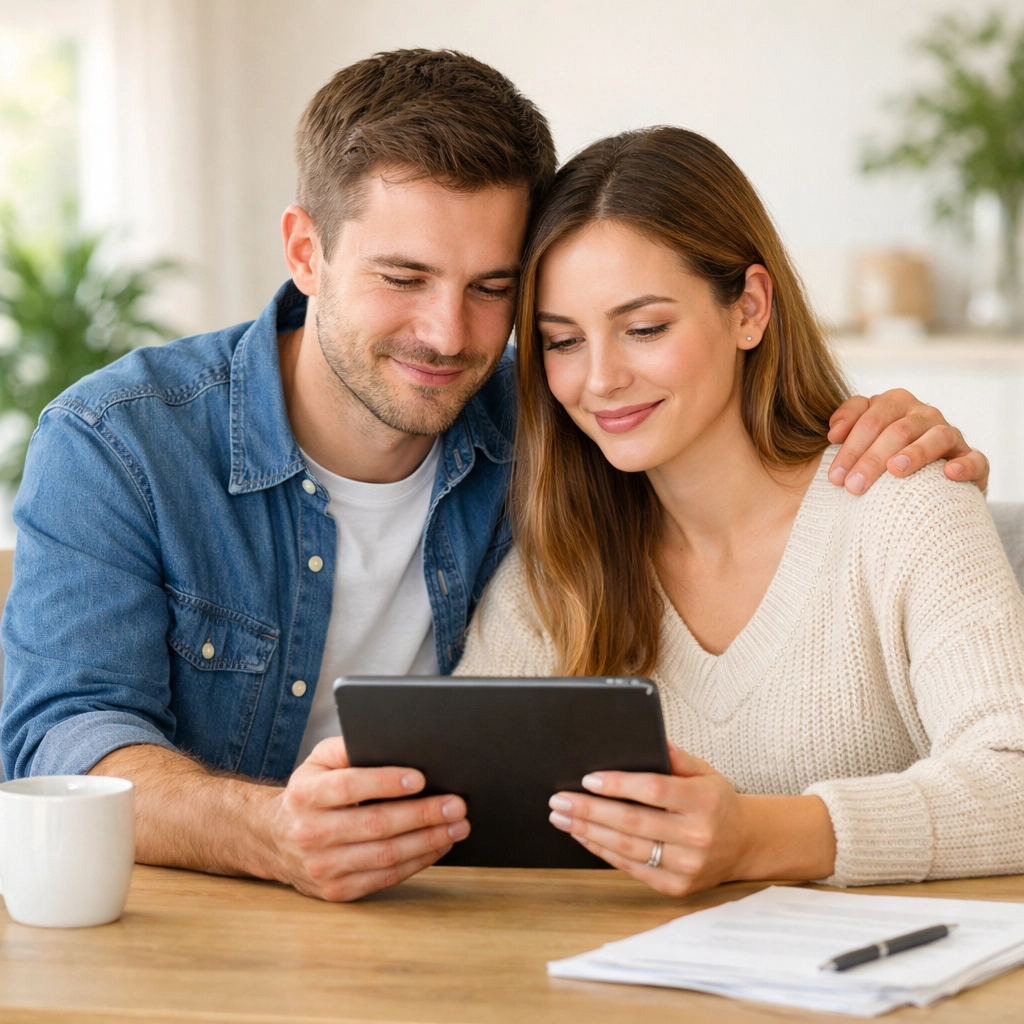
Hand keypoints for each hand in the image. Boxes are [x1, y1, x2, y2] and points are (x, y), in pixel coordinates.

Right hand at [259, 736, 468, 900]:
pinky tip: (438, 846)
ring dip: (428, 841)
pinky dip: (418, 862)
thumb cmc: (309, 793)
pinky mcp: (336, 891)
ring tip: (457, 826)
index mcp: (306, 794)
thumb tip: (387, 741)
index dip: (385, 782)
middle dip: (422, 814)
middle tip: (456, 804)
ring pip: (385, 855)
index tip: (421, 777)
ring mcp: (323, 867)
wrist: (273, 840)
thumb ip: (347, 748)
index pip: (348, 787)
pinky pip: (385, 878)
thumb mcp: (318, 761)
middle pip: (375, 824)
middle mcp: (311, 833)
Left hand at [547, 746, 834, 896]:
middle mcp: (697, 836)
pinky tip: (583, 836)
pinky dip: (603, 851)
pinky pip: (631, 868)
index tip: (588, 779)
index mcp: (704, 801)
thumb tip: (649, 739)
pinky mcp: (676, 887)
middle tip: (559, 800)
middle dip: (589, 810)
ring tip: (562, 817)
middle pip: (632, 822)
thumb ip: (676, 757)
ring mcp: (687, 865)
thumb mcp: (704, 771)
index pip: (654, 791)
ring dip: (588, 832)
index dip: (618, 785)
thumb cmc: (716, 801)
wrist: (746, 844)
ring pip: (627, 848)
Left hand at [827, 390, 988, 494]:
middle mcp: (924, 414)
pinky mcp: (973, 460)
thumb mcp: (861, 440)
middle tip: (851, 486)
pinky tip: (949, 474)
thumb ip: (847, 425)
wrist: (925, 485)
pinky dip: (964, 465)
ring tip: (895, 470)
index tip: (834, 474)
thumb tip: (834, 432)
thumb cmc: (882, 458)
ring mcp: (951, 435)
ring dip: (915, 453)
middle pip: (897, 430)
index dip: (850, 445)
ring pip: (936, 437)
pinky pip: (974, 459)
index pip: (870, 417)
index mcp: (895, 404)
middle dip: (871, 458)